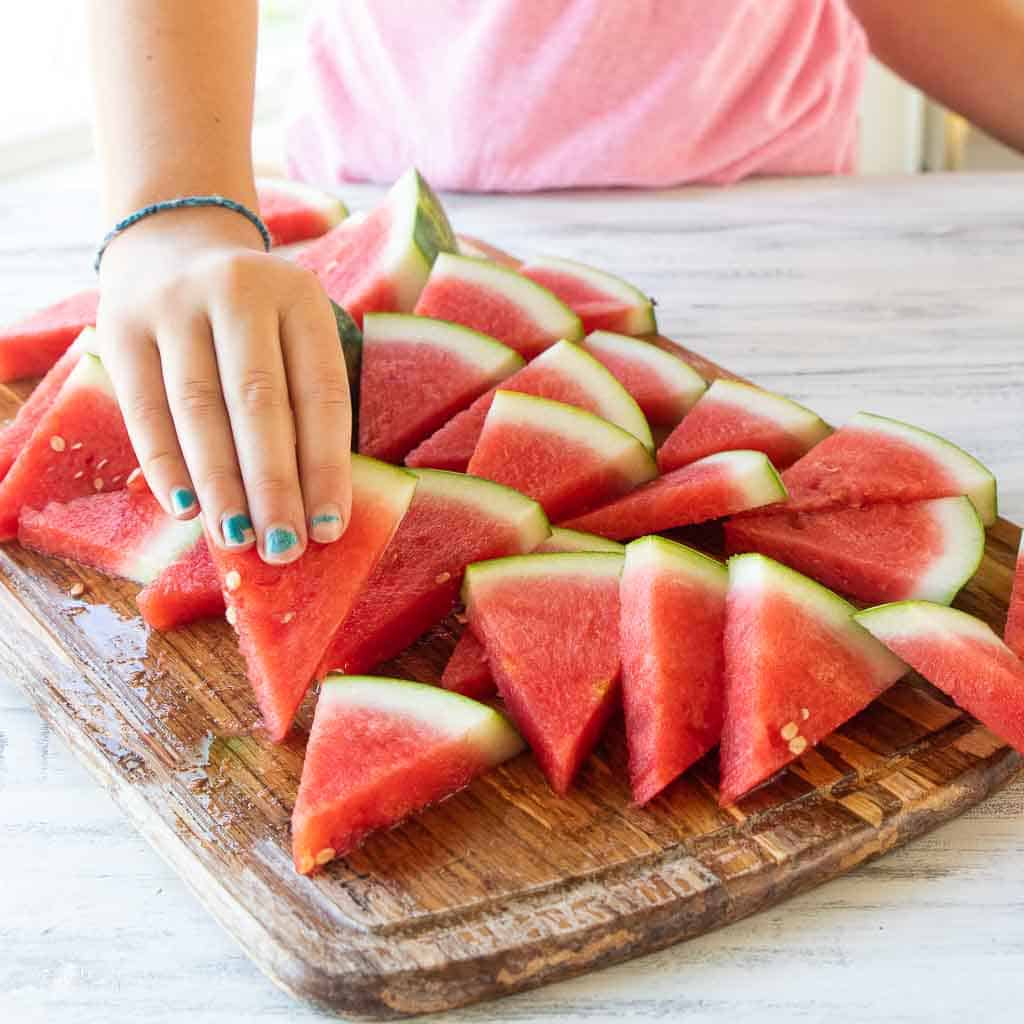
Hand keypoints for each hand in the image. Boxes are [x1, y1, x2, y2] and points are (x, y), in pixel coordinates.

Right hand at [97, 206, 351, 563]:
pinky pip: (143, 409)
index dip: (327, 466)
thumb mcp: (294, 333)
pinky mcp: (120, 327)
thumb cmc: (255, 318)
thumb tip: (313, 508)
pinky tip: (187, 510)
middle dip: (274, 484)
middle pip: (259, 402)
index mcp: (299, 296)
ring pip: (198, 409)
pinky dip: (166, 465)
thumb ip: (305, 402)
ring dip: (220, 484)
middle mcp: (237, 291)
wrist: (174, 243)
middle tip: (284, 548)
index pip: (320, 392)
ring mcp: (173, 305)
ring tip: (239, 539)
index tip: (330, 527)